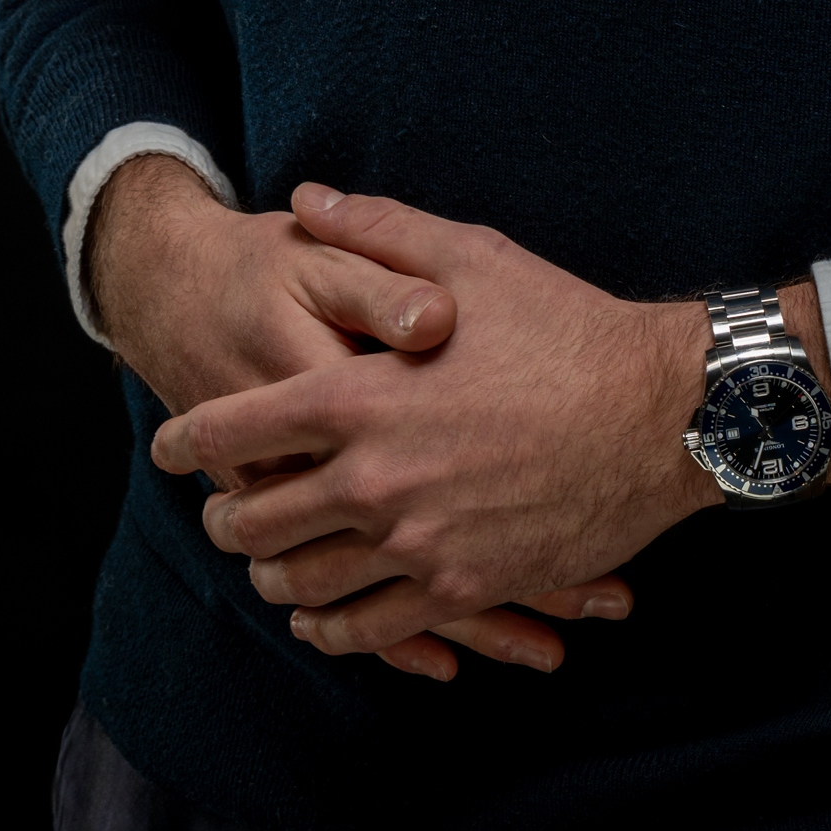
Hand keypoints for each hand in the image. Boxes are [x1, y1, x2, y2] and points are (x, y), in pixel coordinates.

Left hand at [88, 156, 632, 681]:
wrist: (661, 413)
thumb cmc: (566, 328)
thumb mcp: (471, 256)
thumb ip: (377, 230)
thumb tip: (307, 200)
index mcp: (361, 395)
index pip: (237, 429)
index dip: (189, 440)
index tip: (169, 447)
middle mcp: (374, 477)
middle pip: (256, 519)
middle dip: (226, 520)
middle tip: (221, 516)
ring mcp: (416, 542)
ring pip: (303, 583)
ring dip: (271, 578)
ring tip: (264, 569)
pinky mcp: (463, 587)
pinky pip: (371, 629)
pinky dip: (332, 630)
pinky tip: (320, 621)